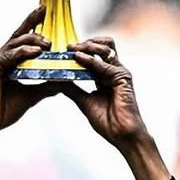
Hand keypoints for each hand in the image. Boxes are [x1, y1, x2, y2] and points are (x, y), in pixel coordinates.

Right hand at [0, 8, 62, 179]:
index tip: (45, 11)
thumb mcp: (31, 95)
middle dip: (33, 24)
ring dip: (32, 41)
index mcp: (8, 61)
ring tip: (48, 43)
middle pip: (19, 35)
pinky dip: (22, 53)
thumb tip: (63, 81)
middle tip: (48, 22)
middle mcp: (0, 57)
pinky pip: (9, 56)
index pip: (23, 39)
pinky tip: (35, 52)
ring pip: (15, 43)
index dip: (33, 24)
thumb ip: (45, 85)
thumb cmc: (5, 110)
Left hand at [64, 39, 170, 179]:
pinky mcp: (123, 78)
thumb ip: (72, 89)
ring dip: (87, 47)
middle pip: (102, 46)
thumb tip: (55, 79)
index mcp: (105, 76)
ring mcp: (119, 73)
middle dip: (84, 43)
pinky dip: (91, 61)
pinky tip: (79, 59)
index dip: (79, 50)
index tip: (63, 51)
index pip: (94, 54)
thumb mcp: (83, 102)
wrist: (121, 135)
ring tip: (72, 50)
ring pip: (105, 49)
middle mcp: (113, 71)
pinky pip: (106, 65)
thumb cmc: (108, 122)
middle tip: (68, 47)